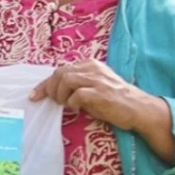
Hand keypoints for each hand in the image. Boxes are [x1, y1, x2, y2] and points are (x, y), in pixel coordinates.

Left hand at [30, 60, 169, 135]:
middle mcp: (93, 68)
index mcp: (90, 65)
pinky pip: (77, 95)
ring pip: (65, 80)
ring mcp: (97, 80)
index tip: (35, 95)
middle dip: (50, 89)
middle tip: (53, 102)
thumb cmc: (115, 100)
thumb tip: (54, 91)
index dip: (46, 83)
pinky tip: (77, 109)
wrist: (139, 109)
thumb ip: (77, 84)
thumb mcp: (95, 86)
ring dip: (60, 95)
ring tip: (66, 105)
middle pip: (59, 73)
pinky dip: (72, 103)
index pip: (61, 70)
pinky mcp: (101, 93)